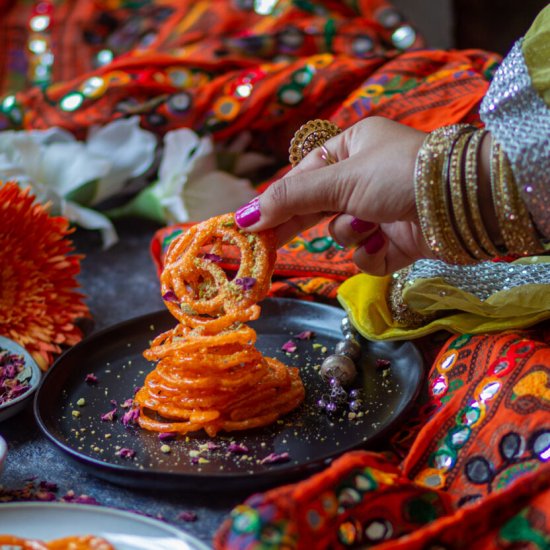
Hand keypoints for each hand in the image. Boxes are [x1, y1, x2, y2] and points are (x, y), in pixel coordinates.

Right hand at [235, 116, 433, 275]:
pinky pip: (366, 255)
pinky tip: (387, 242)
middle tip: (263, 247)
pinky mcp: (395, 241)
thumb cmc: (399, 174)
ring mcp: (379, 211)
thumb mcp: (340, 179)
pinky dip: (373, 253)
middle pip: (316, 209)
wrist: (461, 203)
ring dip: (352, 233)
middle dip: (298, 226)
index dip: (276, 202)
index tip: (248, 224)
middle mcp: (363, 179)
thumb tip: (244, 214)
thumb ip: (291, 198)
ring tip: (371, 224)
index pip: (302, 178)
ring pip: (341, 235)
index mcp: (350, 150)